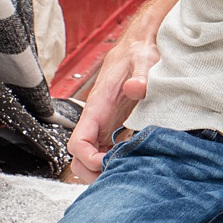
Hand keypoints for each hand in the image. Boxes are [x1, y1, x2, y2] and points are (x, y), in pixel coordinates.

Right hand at [67, 37, 158, 181]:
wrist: (139, 47)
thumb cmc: (139, 53)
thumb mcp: (144, 60)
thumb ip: (141, 75)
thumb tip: (136, 88)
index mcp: (98, 107)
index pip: (78, 142)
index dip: (88, 158)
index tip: (107, 164)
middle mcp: (97, 119)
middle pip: (80, 157)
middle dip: (93, 172)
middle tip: (121, 176)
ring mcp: (104, 125)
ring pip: (91, 157)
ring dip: (104, 169)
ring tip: (129, 171)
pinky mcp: (114, 127)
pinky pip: (106, 151)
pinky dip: (115, 161)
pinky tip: (135, 161)